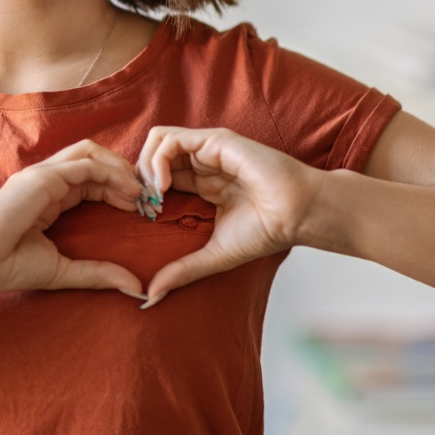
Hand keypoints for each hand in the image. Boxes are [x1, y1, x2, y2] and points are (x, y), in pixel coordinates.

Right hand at [0, 139, 147, 298]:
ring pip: (91, 153)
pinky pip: (86, 164)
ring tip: (141, 192)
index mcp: (48, 197)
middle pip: (95, 161)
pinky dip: (112, 173)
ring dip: (121, 168)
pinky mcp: (43, 176)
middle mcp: (47, 180)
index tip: (141, 210)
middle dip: (125, 175)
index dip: (118, 189)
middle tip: (149, 199)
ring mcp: (44, 175)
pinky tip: (129, 192)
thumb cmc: (5, 265)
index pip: (91, 180)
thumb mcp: (61, 270)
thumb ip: (97, 273)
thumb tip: (135, 288)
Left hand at [137, 127, 322, 304]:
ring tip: (153, 196)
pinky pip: (169, 139)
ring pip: (156, 142)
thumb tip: (151, 295)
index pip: (156, 177)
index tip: (142, 218)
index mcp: (200, 184)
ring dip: (144, 167)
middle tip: (142, 207)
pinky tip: (163, 186)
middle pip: (151, 156)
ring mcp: (206, 149)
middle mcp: (201, 163)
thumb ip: (182, 270)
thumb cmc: (265, 231)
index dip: (142, 194)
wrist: (297, 215)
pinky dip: (157, 160)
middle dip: (138, 180)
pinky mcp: (213, 140)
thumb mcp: (213, 255)